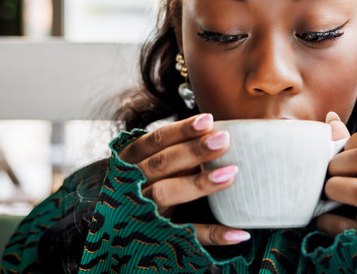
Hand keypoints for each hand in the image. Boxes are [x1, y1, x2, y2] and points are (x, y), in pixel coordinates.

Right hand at [118, 113, 250, 245]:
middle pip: (161, 163)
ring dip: (198, 183)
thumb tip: (218, 133)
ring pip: (165, 193)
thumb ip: (176, 151)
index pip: (156, 140)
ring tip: (231, 174)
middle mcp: (132, 183)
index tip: (209, 120)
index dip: (182, 130)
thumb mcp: (150, 165)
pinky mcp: (156, 237)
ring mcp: (141, 211)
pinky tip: (240, 232)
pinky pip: (185, 235)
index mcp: (132, 160)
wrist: (116, 227)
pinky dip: (213, 234)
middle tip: (224, 140)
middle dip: (193, 151)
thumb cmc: (146, 184)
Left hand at [317, 113, 356, 236]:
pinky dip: (327, 221)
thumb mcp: (352, 166)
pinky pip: (346, 225)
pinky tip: (326, 219)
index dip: (355, 139)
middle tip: (330, 175)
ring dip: (335, 189)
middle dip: (337, 165)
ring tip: (328, 193)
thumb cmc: (354, 191)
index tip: (344, 151)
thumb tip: (331, 119)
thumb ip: (343, 144)